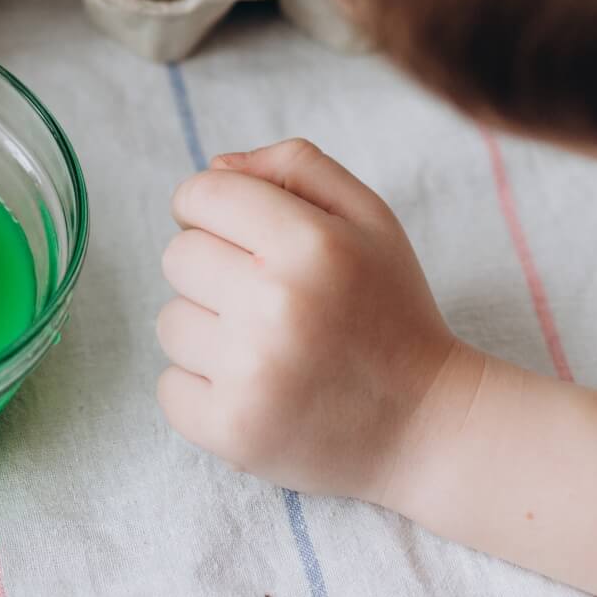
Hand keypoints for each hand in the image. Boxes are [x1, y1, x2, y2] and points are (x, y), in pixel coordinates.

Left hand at [157, 139, 477, 505]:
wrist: (428, 425)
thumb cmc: (391, 311)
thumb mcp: (370, 218)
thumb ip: (296, 168)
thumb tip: (215, 166)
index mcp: (311, 243)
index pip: (200, 194)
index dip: (210, 209)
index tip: (237, 235)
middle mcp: (277, 304)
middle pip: (178, 256)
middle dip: (214, 271)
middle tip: (268, 300)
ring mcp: (250, 373)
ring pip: (170, 322)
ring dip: (209, 332)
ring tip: (269, 349)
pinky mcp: (231, 430)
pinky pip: (168, 386)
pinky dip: (203, 389)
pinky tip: (257, 391)